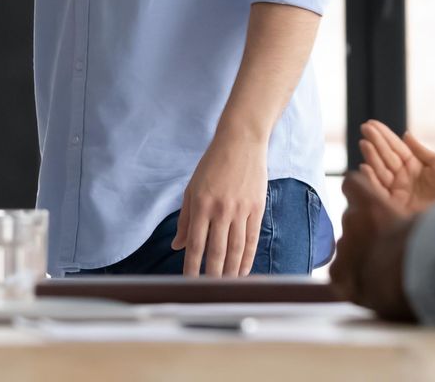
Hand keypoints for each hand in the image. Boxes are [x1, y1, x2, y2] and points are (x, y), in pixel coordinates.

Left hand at [172, 135, 268, 276]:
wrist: (240, 143)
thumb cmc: (212, 165)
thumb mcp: (192, 189)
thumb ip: (186, 219)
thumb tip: (178, 245)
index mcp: (201, 205)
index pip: (196, 244)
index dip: (193, 266)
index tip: (189, 282)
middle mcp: (221, 210)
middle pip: (217, 251)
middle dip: (212, 275)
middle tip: (209, 292)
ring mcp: (241, 210)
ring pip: (236, 249)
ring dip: (231, 271)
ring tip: (227, 286)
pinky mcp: (257, 209)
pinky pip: (252, 239)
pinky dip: (247, 258)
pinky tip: (243, 270)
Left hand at [330, 170, 416, 319]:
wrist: (420, 282)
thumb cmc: (432, 246)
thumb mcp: (428, 220)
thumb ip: (413, 213)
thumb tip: (428, 209)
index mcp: (371, 204)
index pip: (352, 184)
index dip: (360, 193)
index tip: (368, 202)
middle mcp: (352, 223)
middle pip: (352, 220)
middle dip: (366, 231)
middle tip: (387, 246)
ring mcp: (344, 250)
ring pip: (347, 247)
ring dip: (360, 255)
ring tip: (383, 271)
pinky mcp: (340, 277)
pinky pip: (340, 274)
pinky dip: (351, 279)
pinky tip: (369, 286)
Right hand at [358, 119, 434, 214]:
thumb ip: (420, 150)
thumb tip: (405, 134)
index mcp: (414, 166)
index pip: (395, 147)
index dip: (384, 135)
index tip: (372, 123)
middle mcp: (404, 177)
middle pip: (386, 156)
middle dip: (375, 142)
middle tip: (365, 127)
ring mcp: (399, 190)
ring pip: (381, 170)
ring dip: (371, 157)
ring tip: (364, 142)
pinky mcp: (396, 205)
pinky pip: (380, 191)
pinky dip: (371, 179)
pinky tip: (365, 167)